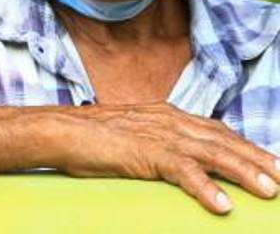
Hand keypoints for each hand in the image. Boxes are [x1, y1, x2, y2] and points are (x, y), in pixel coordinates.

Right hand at [56, 103, 279, 214]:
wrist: (61, 130)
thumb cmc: (89, 136)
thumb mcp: (131, 134)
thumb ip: (156, 141)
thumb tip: (171, 159)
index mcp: (166, 115)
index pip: (216, 130)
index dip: (244, 147)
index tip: (269, 162)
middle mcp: (169, 120)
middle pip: (224, 140)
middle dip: (258, 159)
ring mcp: (158, 134)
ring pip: (213, 153)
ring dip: (244, 173)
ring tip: (271, 192)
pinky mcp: (145, 151)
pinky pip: (182, 171)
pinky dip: (204, 188)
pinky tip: (222, 206)